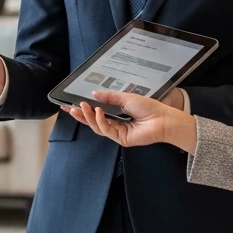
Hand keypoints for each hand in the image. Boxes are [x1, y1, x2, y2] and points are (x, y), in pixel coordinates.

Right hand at [66, 89, 195, 150]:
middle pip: (93, 122)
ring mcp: (118, 133)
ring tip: (83, 106)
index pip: (96, 113)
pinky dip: (100, 121)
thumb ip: (109, 97)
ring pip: (97, 127)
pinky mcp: (121, 139)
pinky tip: (98, 111)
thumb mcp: (126, 97)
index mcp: (116, 115)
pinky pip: (106, 130)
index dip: (84, 110)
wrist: (163, 118)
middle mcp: (116, 125)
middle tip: (70, 109)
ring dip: (88, 117)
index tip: (72, 105)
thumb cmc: (148, 107)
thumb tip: (94, 93)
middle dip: (80, 116)